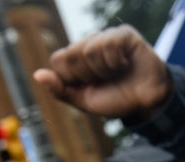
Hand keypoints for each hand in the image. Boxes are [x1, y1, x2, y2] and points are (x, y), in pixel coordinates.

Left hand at [33, 25, 171, 121]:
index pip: (57, 60)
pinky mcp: (124, 34)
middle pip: (71, 54)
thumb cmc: (116, 100)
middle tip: (105, 80)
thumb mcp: (84, 101)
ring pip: (90, 49)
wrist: (146, 103)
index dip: (72, 78)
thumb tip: (37, 75)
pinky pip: (108, 43)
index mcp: (76, 59)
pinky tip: (125, 65)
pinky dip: (115, 61)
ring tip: (117, 73)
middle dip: (87, 75)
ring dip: (104, 70)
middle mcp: (88, 44)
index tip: (89, 86)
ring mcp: (105, 37)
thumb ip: (60, 90)